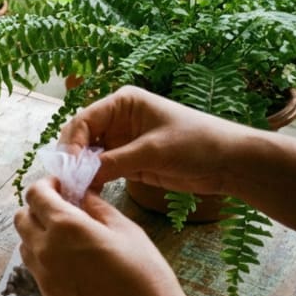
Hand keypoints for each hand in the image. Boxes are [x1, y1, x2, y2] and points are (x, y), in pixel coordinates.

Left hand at [14, 177, 204, 295]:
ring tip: (67, 237)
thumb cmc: (144, 275)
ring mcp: (43, 277)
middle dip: (37, 208)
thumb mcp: (126, 229)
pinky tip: (72, 263)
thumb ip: (97, 207)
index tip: (60, 186)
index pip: (35, 194)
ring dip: (38, 234)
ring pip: (25, 245)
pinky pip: (36, 270)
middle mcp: (45, 251)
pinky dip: (46, 259)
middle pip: (21, 218)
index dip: (46, 185)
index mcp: (65, 228)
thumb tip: (82, 194)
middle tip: (61, 208)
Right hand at [61, 85, 249, 194]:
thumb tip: (79, 175)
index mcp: (122, 103)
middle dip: (72, 159)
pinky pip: (101, 169)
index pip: (83, 121)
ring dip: (80, 172)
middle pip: (80, 138)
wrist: (229, 162)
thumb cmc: (196, 143)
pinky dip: (92, 180)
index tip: (68, 168)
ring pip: (87, 156)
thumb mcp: (152, 151)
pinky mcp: (128, 161)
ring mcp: (121, 141)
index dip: (72, 144)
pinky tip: (86, 193)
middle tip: (67, 182)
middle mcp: (117, 119)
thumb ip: (114, 162)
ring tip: (73, 191)